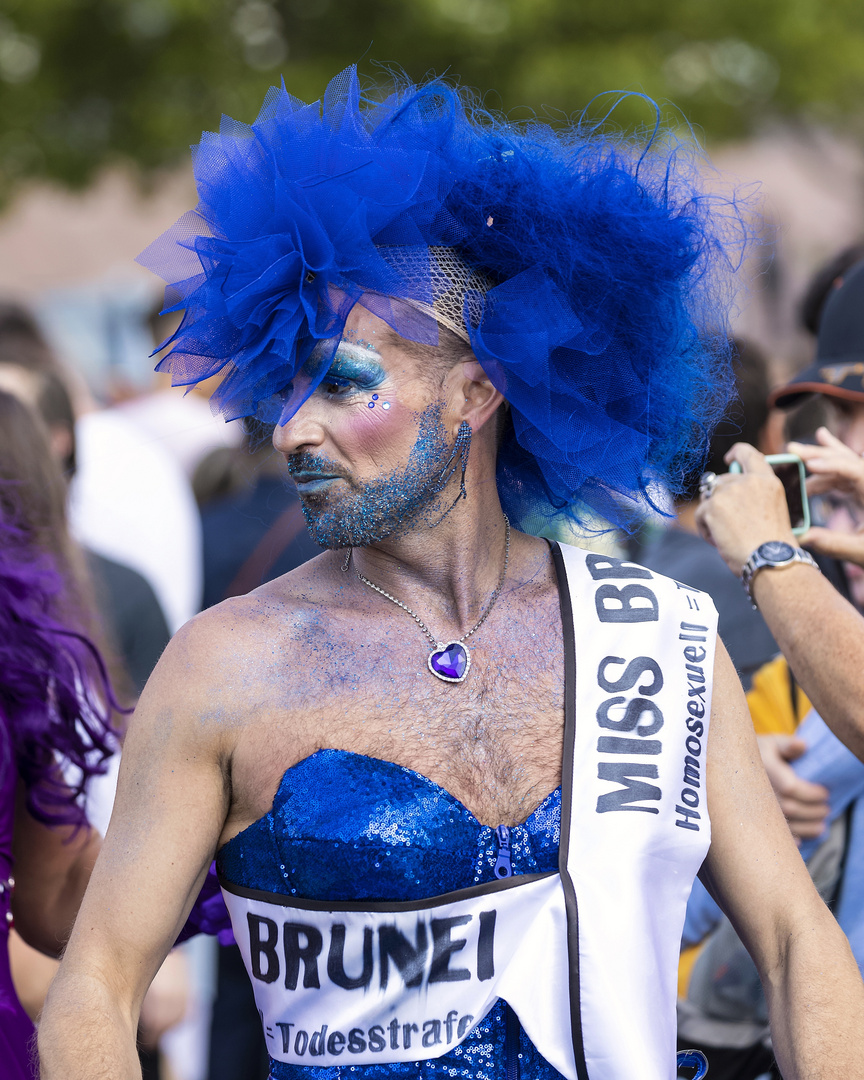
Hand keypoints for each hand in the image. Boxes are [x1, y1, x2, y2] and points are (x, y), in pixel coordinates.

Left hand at [695, 443, 796, 574]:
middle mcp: (748, 481)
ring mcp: (729, 492)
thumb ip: (754, 495)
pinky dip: (706, 529)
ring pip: (709, 498)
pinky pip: (700, 514)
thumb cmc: (773, 546)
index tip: (729, 459)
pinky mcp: (713, 506)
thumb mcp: (773, 510)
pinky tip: (719, 541)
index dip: (736, 453)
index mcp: (768, 481)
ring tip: (726, 536)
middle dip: (719, 500)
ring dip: (713, 516)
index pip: (748, 454)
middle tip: (728, 524)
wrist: (771, 561)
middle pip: (721, 481)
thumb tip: (727, 493)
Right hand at [756, 734, 829, 839]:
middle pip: (791, 808)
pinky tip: (800, 839)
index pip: (791, 788)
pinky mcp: (753, 819)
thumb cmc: (759, 752)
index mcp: (764, 769)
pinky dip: (789, 840)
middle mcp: (757, 790)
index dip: (811, 793)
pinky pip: (772, 834)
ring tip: (820, 824)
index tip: (825, 793)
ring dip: (808, 827)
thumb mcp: (772, 743)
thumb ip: (787, 745)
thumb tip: (802, 745)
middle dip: (813, 811)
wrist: (730, 765)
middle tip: (826, 809)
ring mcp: (754, 806)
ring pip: (785, 824)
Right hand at [788, 427, 863, 565]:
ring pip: (844, 467)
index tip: (809, 466)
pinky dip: (828, 474)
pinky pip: (846, 478)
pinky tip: (813, 469)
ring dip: (820, 463)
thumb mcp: (861, 552)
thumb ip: (831, 544)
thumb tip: (800, 537)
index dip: (831, 465)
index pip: (854, 470)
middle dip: (820, 454)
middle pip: (847, 461)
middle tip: (794, 449)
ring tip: (797, 454)